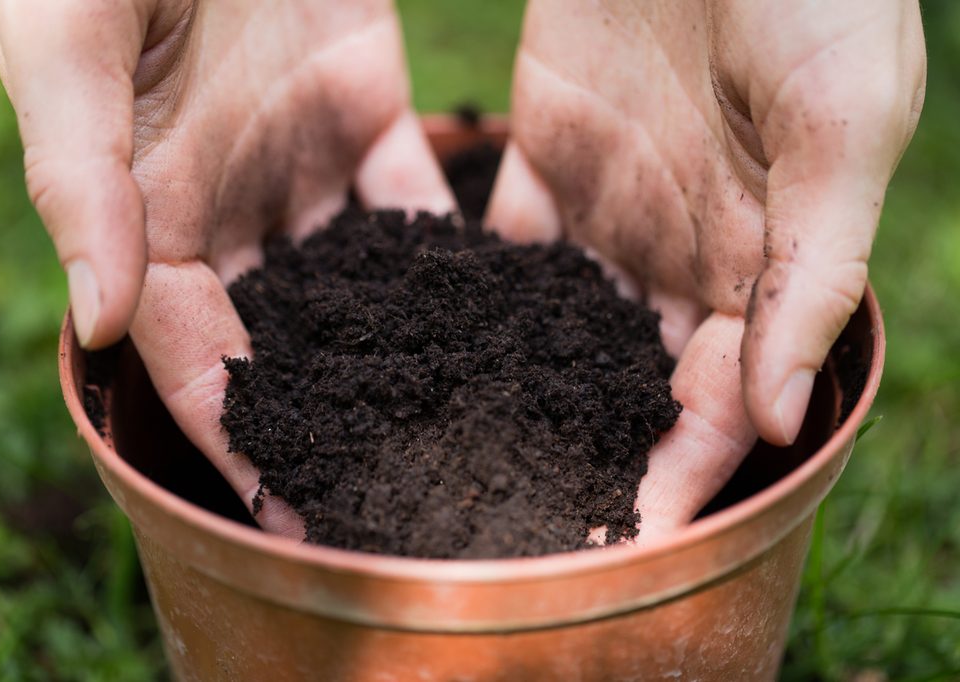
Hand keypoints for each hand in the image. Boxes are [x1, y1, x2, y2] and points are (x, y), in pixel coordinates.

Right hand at [0, 0, 454, 533]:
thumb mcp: (72, 42)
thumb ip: (84, 181)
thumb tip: (102, 325)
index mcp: (153, 211)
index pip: (198, 353)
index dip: (240, 437)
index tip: (292, 515)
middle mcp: (230, 205)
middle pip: (288, 340)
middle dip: (335, 422)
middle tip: (397, 500)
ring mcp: (299, 163)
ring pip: (359, 283)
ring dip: (403, 354)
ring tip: (462, 430)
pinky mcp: (364, 111)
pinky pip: (412, 198)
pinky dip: (448, 255)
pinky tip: (496, 313)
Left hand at [488, 0, 924, 540]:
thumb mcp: (838, 122)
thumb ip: (810, 270)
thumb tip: (775, 416)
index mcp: (760, 258)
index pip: (719, 394)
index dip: (679, 467)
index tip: (624, 535)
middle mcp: (680, 252)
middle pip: (627, 380)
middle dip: (582, 448)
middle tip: (516, 517)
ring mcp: (610, 210)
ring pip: (555, 328)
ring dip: (511, 390)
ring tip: (450, 456)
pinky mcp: (547, 159)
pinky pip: (499, 248)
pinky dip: (467, 299)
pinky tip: (420, 351)